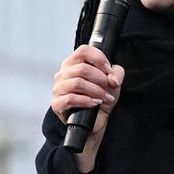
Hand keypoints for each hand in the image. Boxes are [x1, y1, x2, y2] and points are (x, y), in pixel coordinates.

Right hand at [50, 45, 124, 172]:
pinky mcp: (57, 104)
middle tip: (109, 88)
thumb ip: (117, 74)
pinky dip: (86, 101)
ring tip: (104, 98)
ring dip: (95, 91)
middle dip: (100, 79)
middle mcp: (63, 74)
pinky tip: (94, 103)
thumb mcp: (113, 83)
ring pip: (77, 83)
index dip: (99, 59)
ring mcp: (58, 89)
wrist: (94, 122)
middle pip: (82, 68)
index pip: (83, 50)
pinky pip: (70, 99)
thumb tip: (112, 78)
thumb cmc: (100, 99)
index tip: (109, 71)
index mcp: (73, 64)